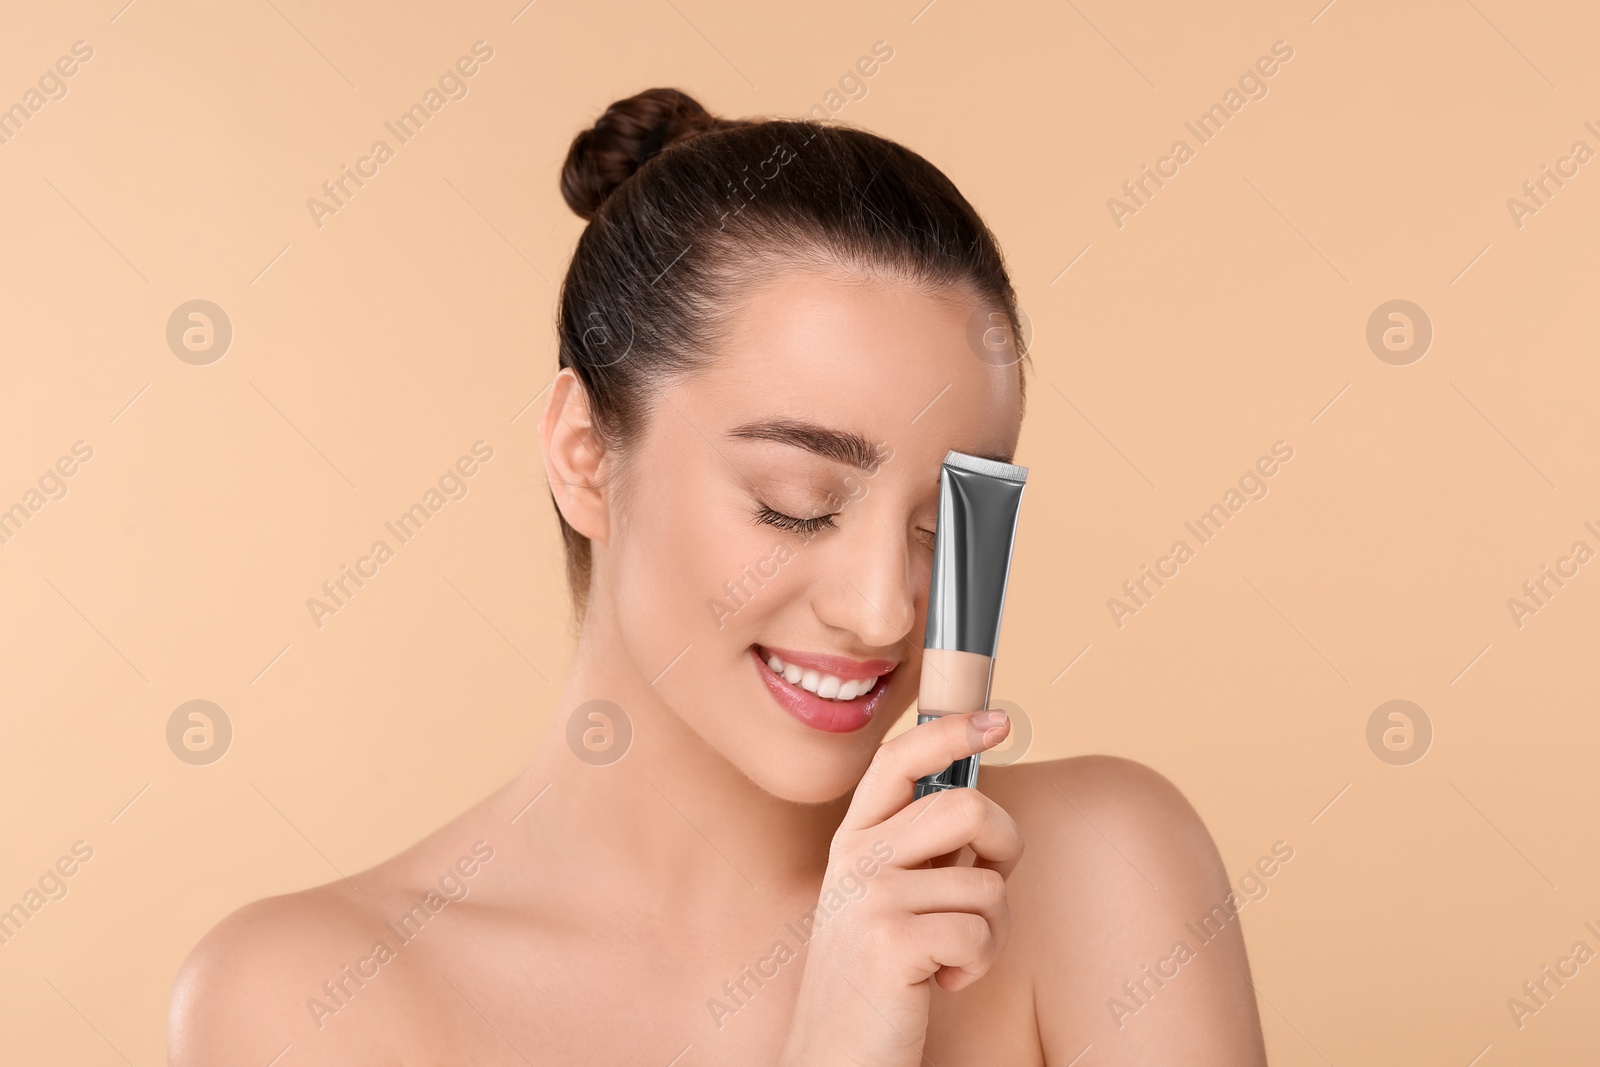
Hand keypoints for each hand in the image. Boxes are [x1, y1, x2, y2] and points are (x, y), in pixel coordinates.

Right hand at [779, 710, 1024, 1066]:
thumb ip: (919, 850)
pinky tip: (943, 982)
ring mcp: (868, 896)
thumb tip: (980, 803)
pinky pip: (980, 932)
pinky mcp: (888, 941)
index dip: (949, 730)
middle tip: (989, 888)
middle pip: (968, 806)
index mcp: (855, 838)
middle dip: (1005, 849)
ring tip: (952, 956)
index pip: (898, 758)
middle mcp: (855, 856)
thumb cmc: (877, 981)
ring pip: (986, 882)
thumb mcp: (885, 899)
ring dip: (991, 929)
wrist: (836, 1056)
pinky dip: (979, 965)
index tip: (996, 721)